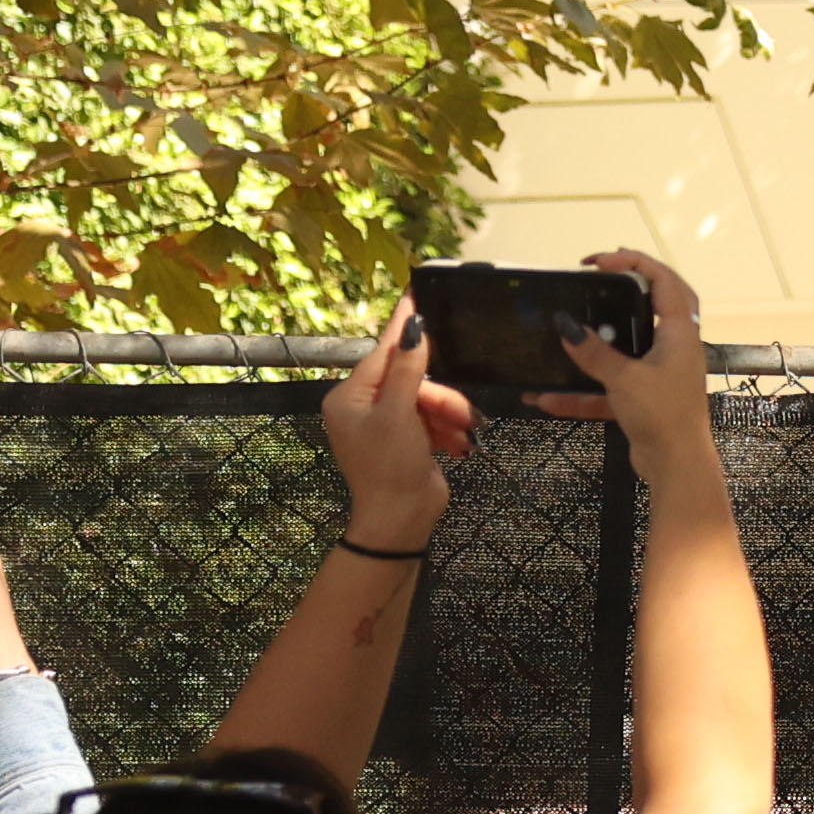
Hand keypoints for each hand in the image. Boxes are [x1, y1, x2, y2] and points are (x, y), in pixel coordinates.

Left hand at [323, 304, 476, 545]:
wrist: (400, 521)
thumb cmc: (390, 465)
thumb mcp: (398, 414)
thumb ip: (408, 370)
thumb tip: (414, 328)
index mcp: (349, 396)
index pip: (382, 352)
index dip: (404, 327)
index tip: (416, 292)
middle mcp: (364, 406)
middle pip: (412, 379)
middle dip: (440, 396)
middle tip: (462, 414)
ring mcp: (386, 424)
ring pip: (429, 399)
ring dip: (450, 415)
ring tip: (464, 435)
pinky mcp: (407, 440)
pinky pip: (433, 420)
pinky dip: (448, 430)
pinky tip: (459, 446)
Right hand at [543, 249, 713, 467]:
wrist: (676, 467)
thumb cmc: (662, 416)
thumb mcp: (624, 379)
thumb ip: (594, 353)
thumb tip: (567, 326)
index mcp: (680, 332)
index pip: (665, 281)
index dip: (636, 262)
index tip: (600, 261)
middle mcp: (674, 347)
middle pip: (652, 306)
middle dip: (623, 290)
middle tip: (593, 279)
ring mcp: (660, 373)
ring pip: (626, 348)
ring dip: (595, 345)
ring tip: (565, 331)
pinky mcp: (645, 398)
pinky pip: (610, 386)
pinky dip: (583, 391)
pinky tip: (547, 396)